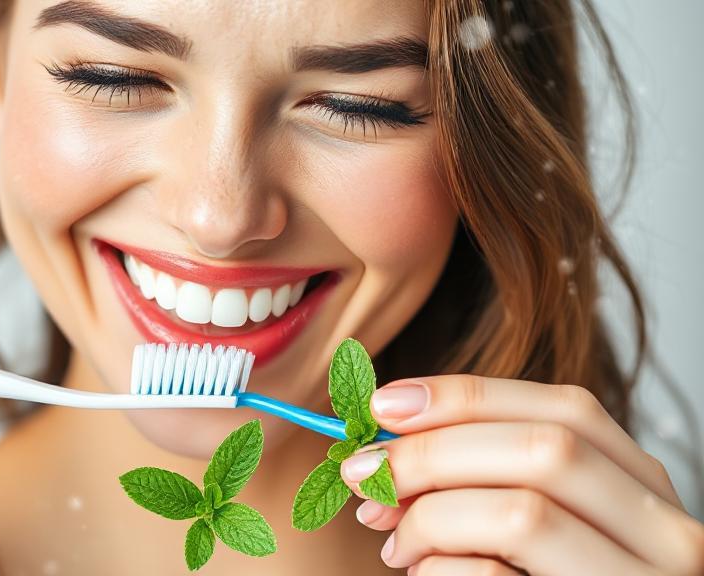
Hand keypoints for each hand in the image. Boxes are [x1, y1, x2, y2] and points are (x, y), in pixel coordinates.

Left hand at [339, 374, 703, 574]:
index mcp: (642, 485)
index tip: (384, 402)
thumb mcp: (530, 517)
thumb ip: (482, 473)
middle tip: (364, 472)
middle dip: (433, 451)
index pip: (567, 409)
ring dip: (429, 518)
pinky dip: (439, 570)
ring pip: (522, 514)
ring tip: (394, 543)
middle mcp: (664, 532)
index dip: (467, 396)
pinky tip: (424, 575)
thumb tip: (383, 439)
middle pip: (545, 450)